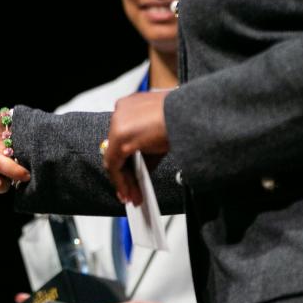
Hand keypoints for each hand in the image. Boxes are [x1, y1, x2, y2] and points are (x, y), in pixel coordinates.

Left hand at [102, 90, 170, 205]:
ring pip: (115, 158)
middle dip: (126, 174)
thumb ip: (147, 151)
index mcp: (130, 105)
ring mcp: (118, 122)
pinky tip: (128, 193)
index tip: (131, 174)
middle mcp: (120, 111)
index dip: (126, 159)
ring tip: (133, 197)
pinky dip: (121, 181)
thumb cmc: (181, 119)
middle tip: (132, 192)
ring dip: (124, 181)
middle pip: (117, 150)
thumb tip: (141, 171)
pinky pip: (114, 164)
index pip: (122, 138)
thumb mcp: (161, 137)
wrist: (189, 114)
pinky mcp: (120, 137)